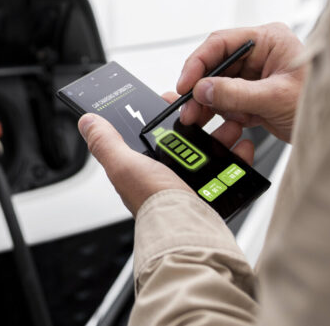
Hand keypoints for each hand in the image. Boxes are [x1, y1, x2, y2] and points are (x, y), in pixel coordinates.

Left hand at [78, 92, 254, 214]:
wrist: (187, 230)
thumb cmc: (154, 203)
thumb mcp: (123, 166)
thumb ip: (105, 143)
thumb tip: (87, 121)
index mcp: (143, 165)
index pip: (153, 130)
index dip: (165, 113)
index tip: (176, 99)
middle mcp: (165, 173)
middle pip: (185, 136)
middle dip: (199, 120)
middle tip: (207, 111)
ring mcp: (190, 181)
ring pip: (210, 148)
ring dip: (223, 133)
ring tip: (231, 126)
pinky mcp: (213, 190)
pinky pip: (229, 167)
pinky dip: (238, 156)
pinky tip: (242, 147)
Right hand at [178, 23, 304, 142]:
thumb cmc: (324, 100)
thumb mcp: (276, 97)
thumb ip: (236, 93)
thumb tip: (205, 89)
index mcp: (269, 40)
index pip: (221, 43)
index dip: (198, 63)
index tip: (186, 84)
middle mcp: (262, 54)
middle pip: (217, 66)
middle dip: (202, 89)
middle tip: (188, 108)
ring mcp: (259, 76)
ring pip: (221, 87)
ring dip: (211, 105)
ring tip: (200, 120)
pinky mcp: (258, 96)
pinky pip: (231, 102)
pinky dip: (226, 115)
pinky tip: (229, 124)